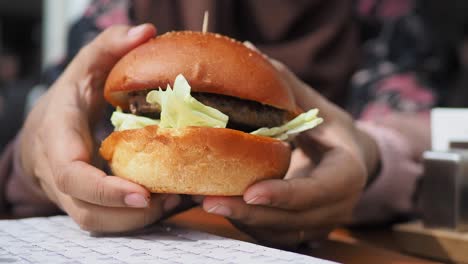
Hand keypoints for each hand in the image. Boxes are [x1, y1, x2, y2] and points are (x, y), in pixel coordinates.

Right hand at [19, 24, 180, 231]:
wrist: (42, 137)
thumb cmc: (67, 102)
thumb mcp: (84, 68)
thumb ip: (109, 47)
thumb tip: (146, 32)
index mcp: (58, 142)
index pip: (72, 175)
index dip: (104, 190)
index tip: (142, 193)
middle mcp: (62, 177)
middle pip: (89, 212)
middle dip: (131, 214)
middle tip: (173, 198)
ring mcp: (73, 196)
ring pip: (101, 224)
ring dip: (140, 220)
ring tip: (177, 201)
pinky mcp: (89, 205)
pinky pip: (111, 222)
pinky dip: (139, 218)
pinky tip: (169, 201)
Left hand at [201, 60, 379, 247]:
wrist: (350, 161)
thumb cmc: (333, 131)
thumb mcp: (318, 106)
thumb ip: (288, 85)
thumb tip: (250, 50)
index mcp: (346, 173)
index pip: (318, 190)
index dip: (285, 194)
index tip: (250, 192)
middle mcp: (336, 206)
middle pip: (292, 219)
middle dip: (250, 214)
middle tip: (208, 201)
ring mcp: (319, 223)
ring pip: (278, 232)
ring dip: (241, 222)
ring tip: (203, 202)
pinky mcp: (301, 231)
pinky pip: (271, 235)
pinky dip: (245, 224)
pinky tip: (217, 206)